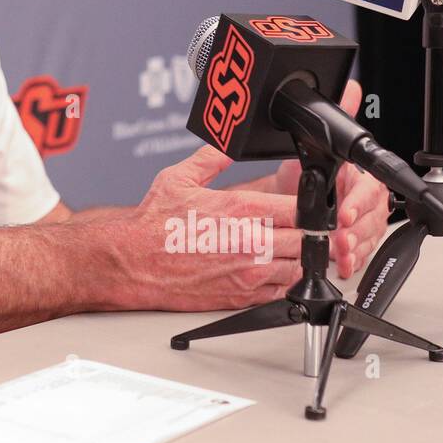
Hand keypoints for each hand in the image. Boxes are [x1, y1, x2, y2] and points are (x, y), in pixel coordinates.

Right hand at [114, 147, 306, 311]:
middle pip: (308, 240)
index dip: (309, 206)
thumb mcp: (178, 178)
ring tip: (284, 248)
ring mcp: (248, 273)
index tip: (304, 205)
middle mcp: (250, 243)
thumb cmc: (152, 225)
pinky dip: (283, 281)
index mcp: (240, 210)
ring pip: (300, 268)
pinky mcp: (242, 296)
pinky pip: (282, 292)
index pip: (300, 208)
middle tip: (298, 228)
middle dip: (307, 233)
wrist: (133, 264)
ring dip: (297, 258)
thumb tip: (227, 145)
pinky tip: (270, 270)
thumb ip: (211, 158)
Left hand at [245, 79, 390, 279]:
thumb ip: (338, 115)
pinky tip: (342, 264)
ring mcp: (362, 223)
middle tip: (338, 237)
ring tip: (338, 253)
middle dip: (356, 230)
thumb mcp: (316, 142)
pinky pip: (360, 255)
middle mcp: (366, 201)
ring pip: (368, 239)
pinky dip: (351, 261)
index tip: (343, 213)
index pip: (369, 190)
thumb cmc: (304, 169)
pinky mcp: (354, 242)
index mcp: (362, 177)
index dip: (358, 203)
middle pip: (372, 219)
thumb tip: (351, 87)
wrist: (287, 194)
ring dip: (354, 248)